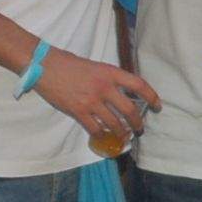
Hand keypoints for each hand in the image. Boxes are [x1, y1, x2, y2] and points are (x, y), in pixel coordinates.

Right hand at [31, 48, 160, 138]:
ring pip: (114, 123)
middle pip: (129, 110)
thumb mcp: (95, 67)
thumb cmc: (69, 64)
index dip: (151, 97)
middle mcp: (104, 88)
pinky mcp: (79, 112)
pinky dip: (102, 135)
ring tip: (124, 136)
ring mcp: (92, 101)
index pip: (138, 85)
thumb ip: (109, 79)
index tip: (157, 106)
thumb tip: (121, 93)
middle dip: (138, 123)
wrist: (45, 66)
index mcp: (110, 73)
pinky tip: (104, 137)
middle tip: (140, 129)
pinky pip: (95, 129)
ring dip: (122, 133)